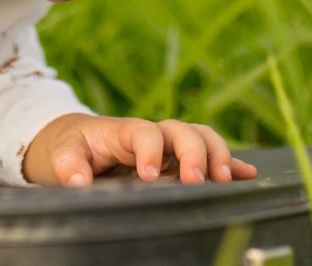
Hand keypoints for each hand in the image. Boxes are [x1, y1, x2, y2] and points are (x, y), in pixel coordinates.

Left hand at [24, 113, 258, 186]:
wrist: (81, 142)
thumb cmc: (73, 147)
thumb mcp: (63, 154)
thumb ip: (69, 164)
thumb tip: (78, 181)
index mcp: (126, 130)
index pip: (145, 132)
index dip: (150, 150)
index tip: (149, 176)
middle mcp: (155, 135)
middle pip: (183, 131)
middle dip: (195, 152)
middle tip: (197, 179)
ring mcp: (170, 148)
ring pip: (202, 139)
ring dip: (218, 156)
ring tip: (226, 179)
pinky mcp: (180, 163)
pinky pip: (210, 159)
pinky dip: (230, 165)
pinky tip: (248, 176)